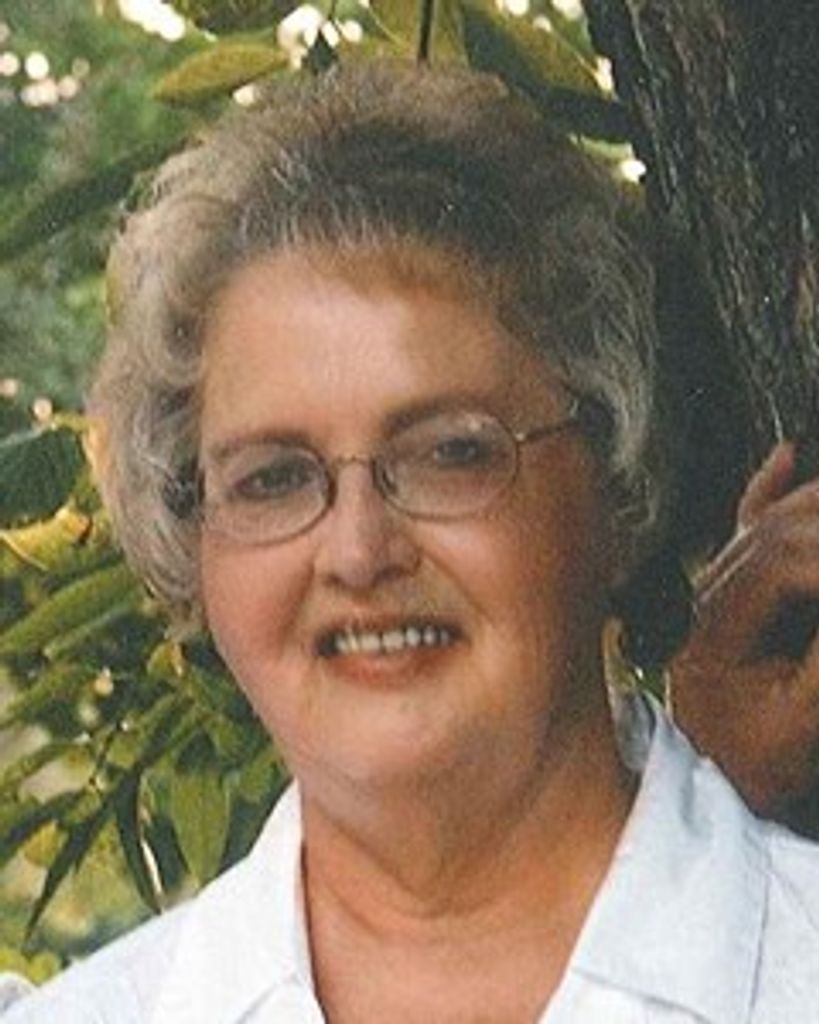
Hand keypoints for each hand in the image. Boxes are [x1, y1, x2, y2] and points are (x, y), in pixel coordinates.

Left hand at [670, 442, 818, 818]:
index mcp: (721, 628)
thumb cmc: (762, 763)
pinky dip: (770, 492)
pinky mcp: (731, 601)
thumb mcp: (807, 719)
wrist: (722, 792)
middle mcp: (710, 599)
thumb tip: (816, 578)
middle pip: (778, 534)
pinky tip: (786, 458)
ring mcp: (717, 595)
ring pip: (767, 526)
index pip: (786, 562)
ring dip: (812, 502)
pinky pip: (749, 533)